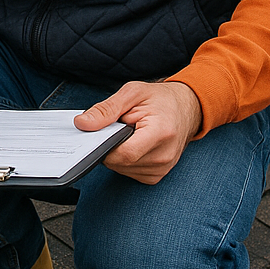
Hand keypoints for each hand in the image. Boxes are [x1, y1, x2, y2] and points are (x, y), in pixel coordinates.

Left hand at [73, 81, 201, 184]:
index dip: (104, 145)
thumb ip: (106, 109)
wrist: (187, 107)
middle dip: (109, 146)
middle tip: (117, 128)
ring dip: (117, 153)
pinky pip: (129, 172)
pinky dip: (125, 160)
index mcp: (161, 133)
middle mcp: (164, 155)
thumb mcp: (132, 93)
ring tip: (128, 134)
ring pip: (122, 169)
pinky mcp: (157, 175)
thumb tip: (82, 124)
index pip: (124, 154)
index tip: (98, 133)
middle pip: (120, 163)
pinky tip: (132, 144)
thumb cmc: (160, 99)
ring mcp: (163, 168)